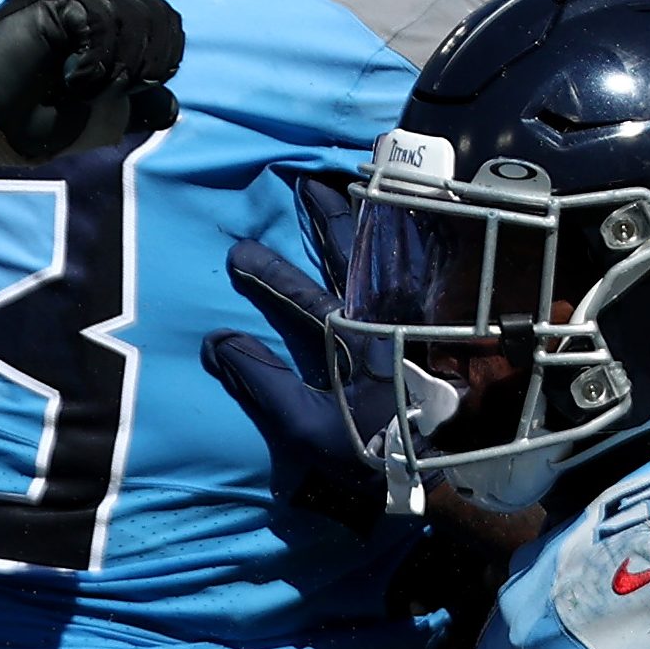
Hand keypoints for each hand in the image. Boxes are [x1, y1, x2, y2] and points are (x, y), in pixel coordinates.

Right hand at [0, 0, 185, 162]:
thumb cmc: (20, 122)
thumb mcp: (91, 123)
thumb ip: (130, 110)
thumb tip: (170, 109)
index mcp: (99, 28)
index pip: (162, 21)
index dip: (163, 57)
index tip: (132, 91)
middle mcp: (88, 5)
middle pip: (159, 15)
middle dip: (149, 62)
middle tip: (109, 91)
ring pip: (135, 15)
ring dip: (118, 64)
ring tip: (83, 89)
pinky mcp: (52, 2)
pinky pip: (101, 18)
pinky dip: (97, 57)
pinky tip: (74, 79)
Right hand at [208, 210, 400, 545]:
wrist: (431, 464)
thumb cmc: (365, 447)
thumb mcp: (305, 426)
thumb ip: (263, 381)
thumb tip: (218, 341)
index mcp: (355, 341)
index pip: (305, 296)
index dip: (271, 274)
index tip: (238, 254)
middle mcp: (387, 318)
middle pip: (355, 257)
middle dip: (328, 218)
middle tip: (306, 184)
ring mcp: (411, 316)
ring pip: (389, 254)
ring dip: (367, 219)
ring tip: (349, 188)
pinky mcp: (427, 322)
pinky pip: (417, 270)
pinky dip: (408, 241)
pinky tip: (397, 223)